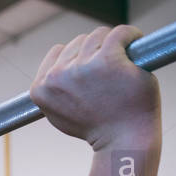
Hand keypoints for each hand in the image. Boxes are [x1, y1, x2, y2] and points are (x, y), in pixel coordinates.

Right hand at [29, 26, 160, 150]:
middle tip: (108, 79)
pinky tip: (134, 48)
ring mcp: (82, 68)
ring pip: (98, 36)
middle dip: (95, 53)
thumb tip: (52, 73)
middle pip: (78, 42)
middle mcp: (57, 77)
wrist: (123, 143)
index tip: (92, 74)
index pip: (58, 53)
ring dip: (112, 46)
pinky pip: (119, 33)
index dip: (77, 60)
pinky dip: (130, 37)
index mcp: (41, 89)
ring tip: (121, 70)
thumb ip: (55, 91)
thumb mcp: (61, 114)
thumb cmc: (98, 129)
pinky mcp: (108, 59)